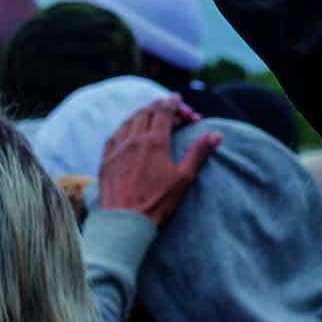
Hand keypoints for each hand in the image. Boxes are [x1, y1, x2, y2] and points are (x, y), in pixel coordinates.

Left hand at [97, 97, 218, 225]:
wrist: (125, 222)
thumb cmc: (157, 202)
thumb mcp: (184, 178)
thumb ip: (199, 152)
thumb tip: (215, 134)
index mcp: (155, 142)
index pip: (164, 112)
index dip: (173, 103)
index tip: (178, 99)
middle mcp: (134, 140)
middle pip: (146, 112)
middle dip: (159, 107)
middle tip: (171, 111)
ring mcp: (117, 149)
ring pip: (128, 122)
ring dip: (141, 115)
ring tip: (150, 117)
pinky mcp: (106, 160)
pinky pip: (114, 135)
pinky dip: (125, 128)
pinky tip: (128, 133)